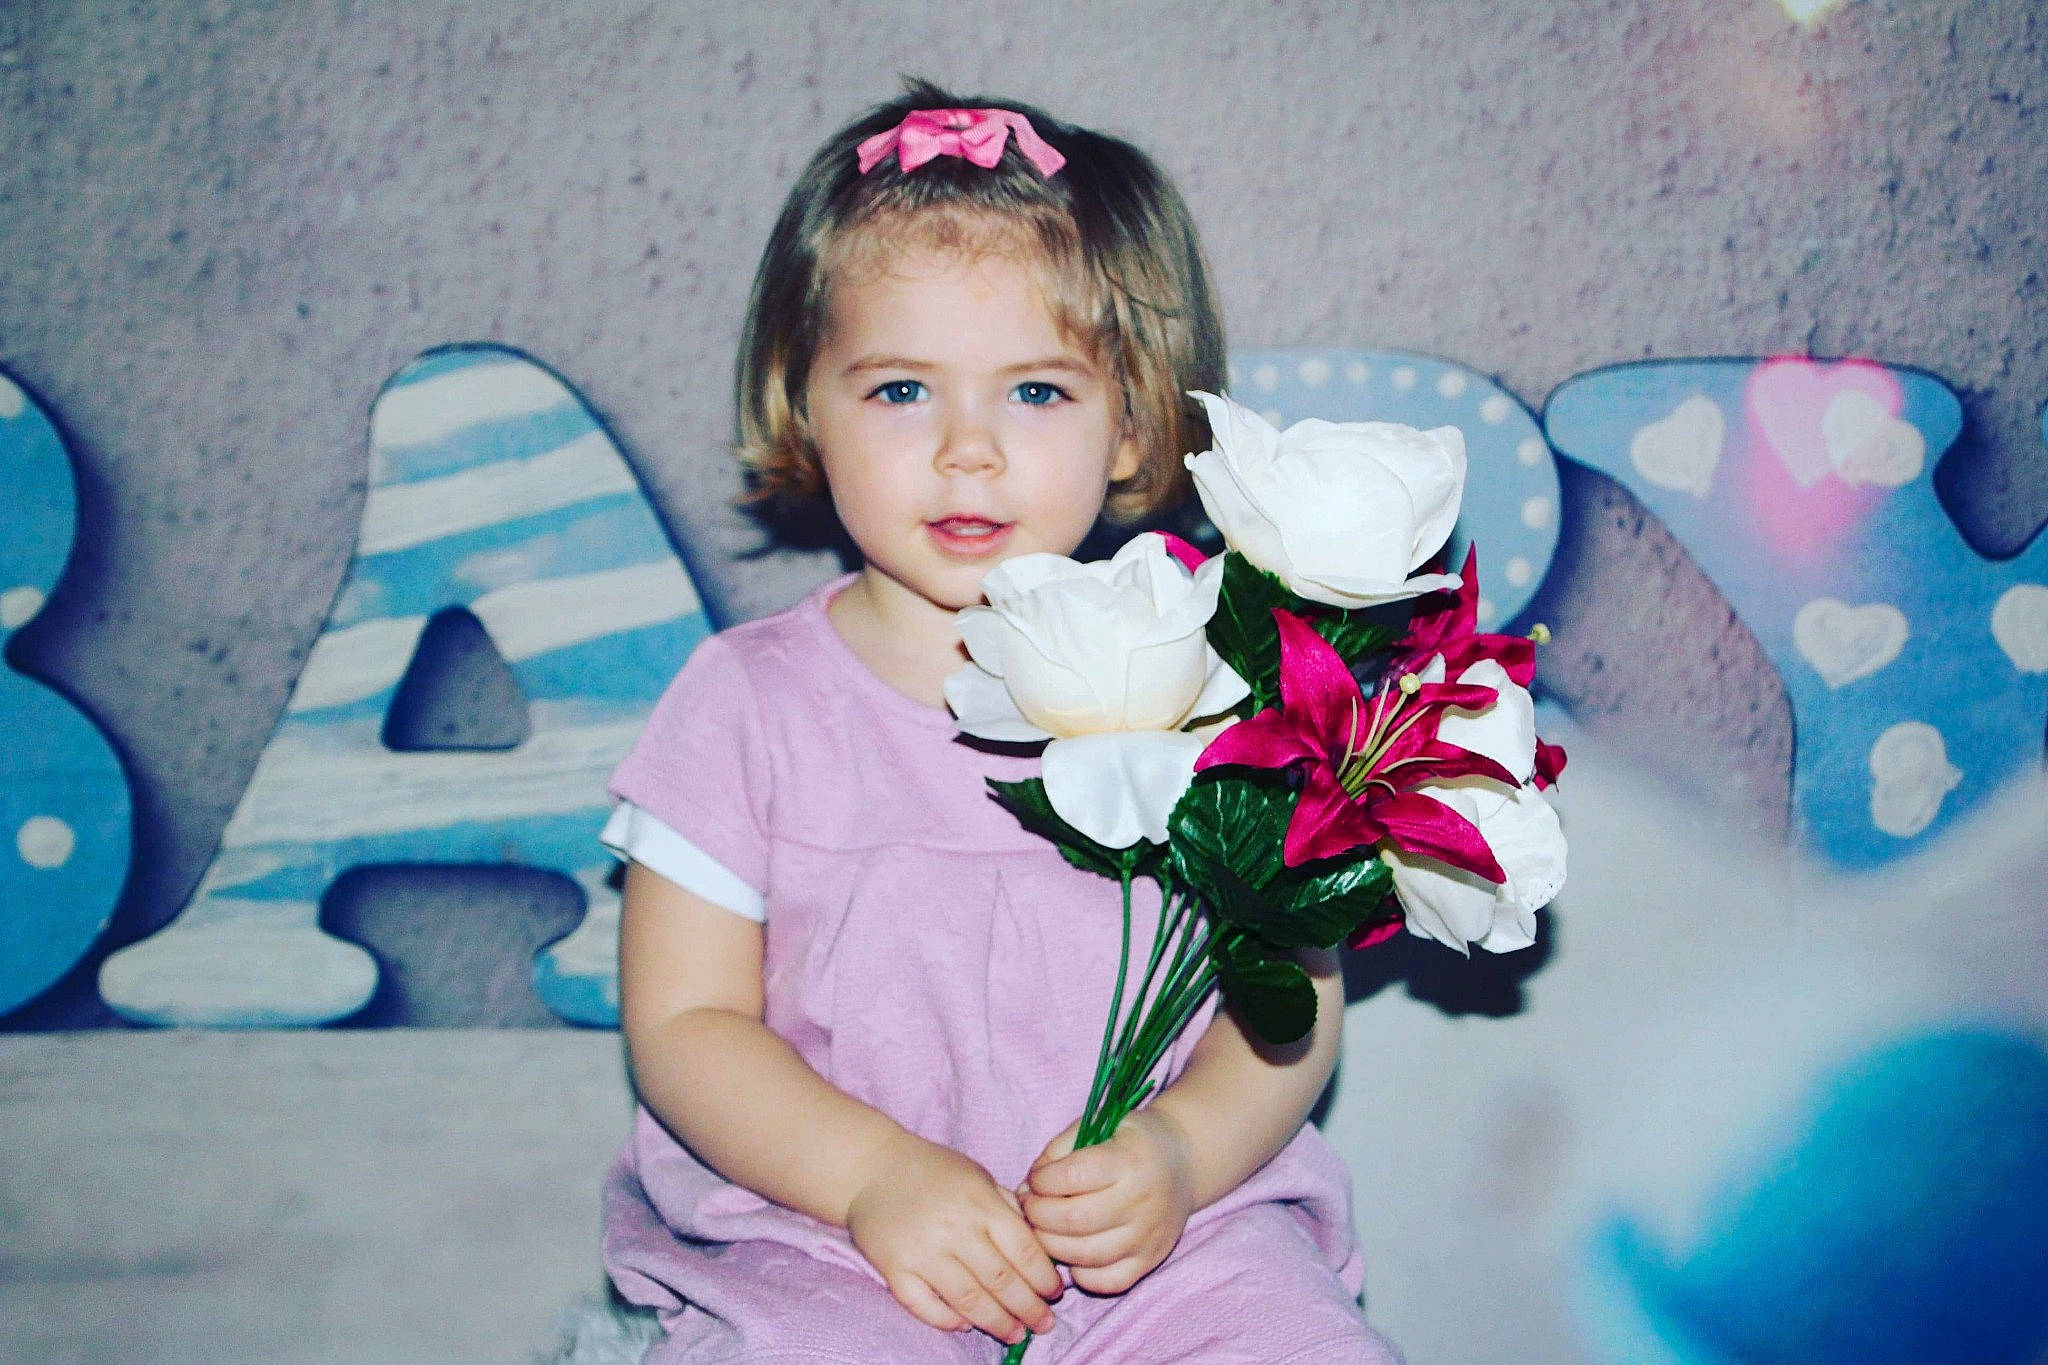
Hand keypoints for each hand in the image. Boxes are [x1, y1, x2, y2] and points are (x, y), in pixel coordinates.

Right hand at [845, 1132, 1061, 1344]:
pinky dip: (947, 1321)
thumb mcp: (978, 1175)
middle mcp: (953, 1228)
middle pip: (1001, 1281)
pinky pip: (924, 1305)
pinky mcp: (894, 1269)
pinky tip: (966, 1326)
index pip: (1023, 1250)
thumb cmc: (933, 1171)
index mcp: (980, 1203)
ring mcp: (922, 1251)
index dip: (1044, 1278)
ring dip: (996, 1323)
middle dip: (1028, 1308)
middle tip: (1044, 1325)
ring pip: (968, 1300)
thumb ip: (1007, 1207)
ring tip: (1015, 1335)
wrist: (872, 1168)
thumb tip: (1039, 1247)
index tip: (1055, 1293)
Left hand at [1019, 1109, 1196, 1294]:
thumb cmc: (1130, 1141)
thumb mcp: (1099, 1126)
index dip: (1042, 1180)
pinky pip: (1107, 1281)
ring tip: (1043, 1229)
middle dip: (1037, 1215)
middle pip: (1073, 1220)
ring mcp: (1147, 1235)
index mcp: (1128, 1160)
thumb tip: (1024, 1190)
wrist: (1184, 1161)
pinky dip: (1081, 1274)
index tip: (1036, 1179)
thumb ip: (1058, 1151)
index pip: (1072, 1176)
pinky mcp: (1150, 1260)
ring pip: (1085, 1255)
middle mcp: (1141, 1201)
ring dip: (1051, 1245)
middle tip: (1030, 1207)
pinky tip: (1072, 1253)